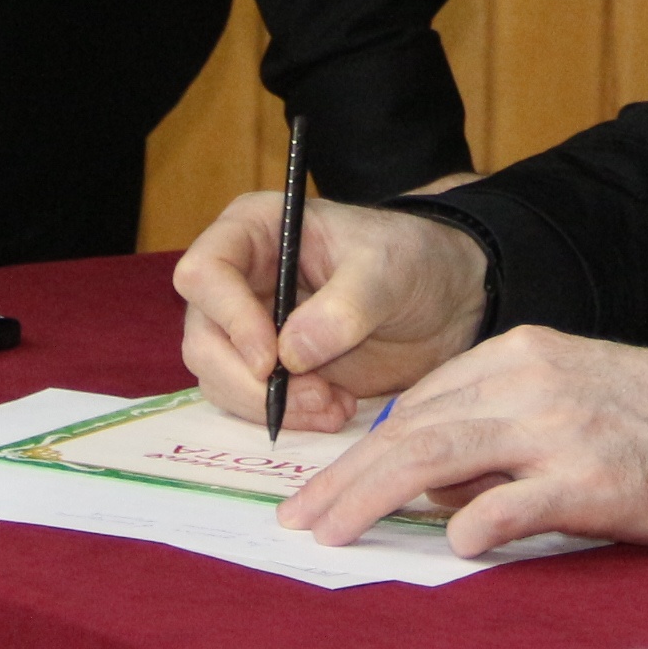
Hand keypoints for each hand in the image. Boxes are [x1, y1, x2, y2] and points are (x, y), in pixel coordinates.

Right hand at [172, 192, 485, 432]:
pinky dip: (287, 417)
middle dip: (249, 380)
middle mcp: (239, 278)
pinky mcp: (269, 370)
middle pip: (202, 337)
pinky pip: (250, 404)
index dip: (229, 319)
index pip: (205, 272)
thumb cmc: (412, 259)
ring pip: (219, 378)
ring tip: (333, 405)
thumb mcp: (388, 270)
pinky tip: (335, 409)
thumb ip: (344, 307)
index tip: (273, 360)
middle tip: (312, 397)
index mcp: (255, 231)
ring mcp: (249, 327)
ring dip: (271, 406)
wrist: (445, 299)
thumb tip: (291, 353)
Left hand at [278, 325, 647, 555]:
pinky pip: (514, 500)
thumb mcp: (562, 398)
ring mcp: (558, 428)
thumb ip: (496, 427)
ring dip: (374, 498)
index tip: (324, 490)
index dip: (364, 451)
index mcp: (517, 354)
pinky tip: (452, 545)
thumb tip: (430, 489)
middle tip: (301, 520)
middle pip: (413, 428)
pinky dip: (476, 522)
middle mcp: (528, 381)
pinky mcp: (593, 478)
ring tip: (334, 535)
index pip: (419, 403)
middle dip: (347, 478)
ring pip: (440, 454)